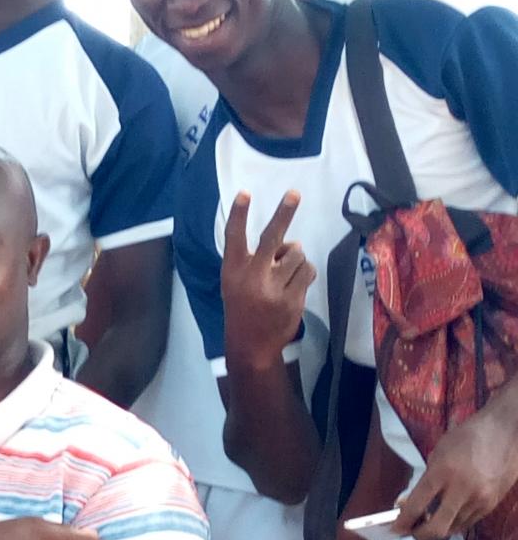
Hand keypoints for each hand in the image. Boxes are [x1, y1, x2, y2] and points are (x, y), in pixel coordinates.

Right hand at [221, 192, 316, 369]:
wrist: (250, 345)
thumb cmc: (243, 307)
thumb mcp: (235, 282)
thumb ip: (255, 260)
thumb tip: (288, 241)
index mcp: (233, 270)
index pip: (234, 236)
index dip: (238, 214)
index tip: (244, 193)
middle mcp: (252, 277)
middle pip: (271, 237)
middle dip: (283, 213)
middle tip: (294, 194)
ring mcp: (273, 289)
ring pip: (297, 254)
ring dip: (295, 258)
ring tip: (285, 272)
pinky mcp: (292, 299)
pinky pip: (307, 271)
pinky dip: (304, 273)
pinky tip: (294, 284)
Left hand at [395, 403, 517, 539]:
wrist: (507, 432)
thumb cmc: (469, 437)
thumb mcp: (439, 452)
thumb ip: (425, 480)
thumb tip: (409, 503)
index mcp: (443, 472)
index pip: (417, 506)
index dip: (403, 522)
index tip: (396, 528)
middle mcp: (462, 489)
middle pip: (436, 528)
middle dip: (420, 535)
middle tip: (412, 531)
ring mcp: (480, 499)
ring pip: (453, 529)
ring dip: (438, 529)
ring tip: (429, 522)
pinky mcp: (492, 504)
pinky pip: (468, 523)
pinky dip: (454, 523)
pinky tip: (448, 516)